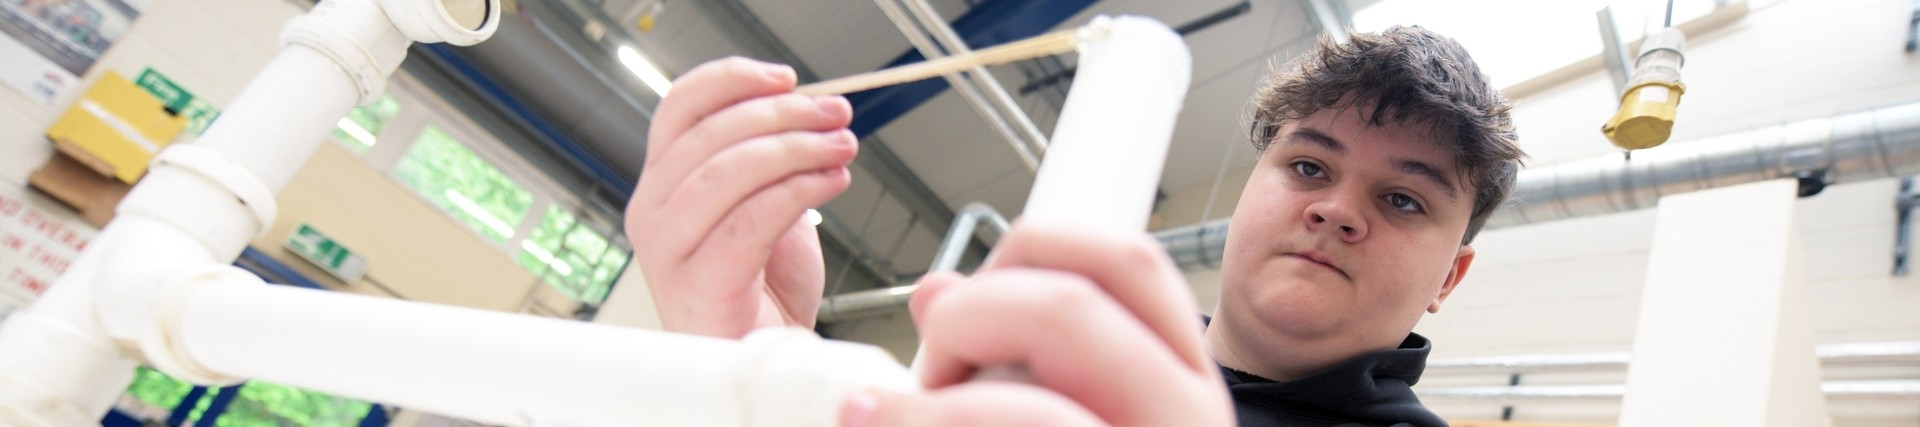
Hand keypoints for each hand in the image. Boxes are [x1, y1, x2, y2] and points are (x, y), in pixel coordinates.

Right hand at [626, 57, 856, 338]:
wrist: (765, 351)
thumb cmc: (763, 285)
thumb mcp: (762, 200)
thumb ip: (768, 156)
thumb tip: (807, 106)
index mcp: (663, 181)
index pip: (680, 107)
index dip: (731, 81)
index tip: (785, 77)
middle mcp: (653, 211)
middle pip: (710, 135)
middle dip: (783, 114)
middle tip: (834, 114)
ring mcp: (669, 251)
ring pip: (727, 174)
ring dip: (795, 150)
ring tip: (840, 148)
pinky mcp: (701, 283)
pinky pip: (749, 222)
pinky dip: (797, 192)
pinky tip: (830, 183)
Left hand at [840, 221, 1232, 425]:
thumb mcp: (1049, 407)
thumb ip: (1008, 357)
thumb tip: (936, 291)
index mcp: (1182, 379)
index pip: (1126, 262)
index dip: (1034, 248)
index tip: (968, 294)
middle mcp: (1186, 416)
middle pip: (1072, 304)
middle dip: (971, 316)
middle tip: (929, 362)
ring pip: (1037, 391)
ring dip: (937, 396)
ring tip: (888, 415)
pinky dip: (922, 424)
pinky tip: (876, 424)